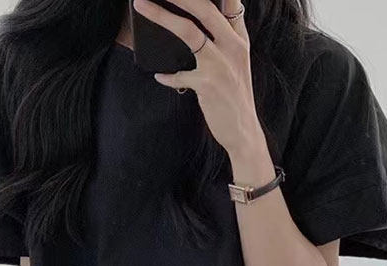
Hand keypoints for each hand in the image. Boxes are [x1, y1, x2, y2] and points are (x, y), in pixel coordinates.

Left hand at [134, 0, 262, 157]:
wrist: (242, 131)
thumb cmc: (234, 97)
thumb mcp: (236, 64)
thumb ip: (223, 41)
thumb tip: (197, 24)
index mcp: (239, 40)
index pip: (230, 4)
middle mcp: (233, 48)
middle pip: (204, 9)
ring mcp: (220, 66)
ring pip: (189, 32)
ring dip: (162, 16)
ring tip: (143, 6)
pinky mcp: (208, 85)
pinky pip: (179, 74)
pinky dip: (167, 75)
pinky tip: (160, 76)